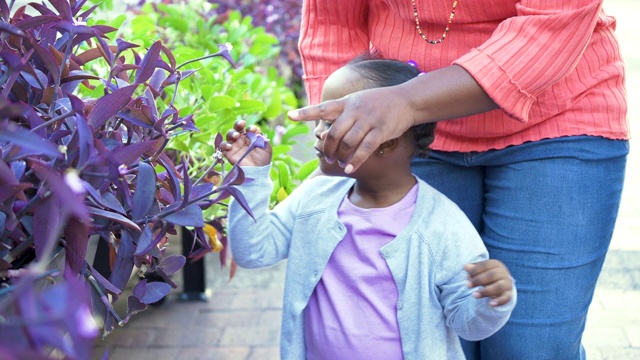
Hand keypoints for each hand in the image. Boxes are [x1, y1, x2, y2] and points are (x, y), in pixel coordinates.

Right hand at [220, 120, 271, 166]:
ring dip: (232, 133)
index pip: (249, 128)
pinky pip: (223, 146)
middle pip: (237, 128)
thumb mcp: (266, 148)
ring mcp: (234, 145)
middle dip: (238, 124)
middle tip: (241, 124)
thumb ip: (262, 138)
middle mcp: (242, 139)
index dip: (251, 127)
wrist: (257, 173)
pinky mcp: (228, 153)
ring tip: (236, 136)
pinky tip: (230, 147)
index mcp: (251, 137)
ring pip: (229, 134)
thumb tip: (256, 130)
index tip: (253, 130)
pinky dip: (224, 144)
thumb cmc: (263, 160)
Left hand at [288, 86, 414, 173]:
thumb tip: (322, 132)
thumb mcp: (357, 102)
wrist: (406, 100)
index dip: (305, 113)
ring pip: (348, 142)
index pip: (322, 108)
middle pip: (334, 133)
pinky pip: (365, 148)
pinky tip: (350, 169)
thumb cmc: (378, 104)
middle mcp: (355, 110)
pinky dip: (356, 160)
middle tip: (328, 158)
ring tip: (340, 163)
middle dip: (328, 149)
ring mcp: (369, 120)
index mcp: (346, 102)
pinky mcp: (381, 130)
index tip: (289, 116)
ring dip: (341, 156)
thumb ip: (340, 115)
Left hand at [465, 259, 512, 306]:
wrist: (501, 283)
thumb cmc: (486, 274)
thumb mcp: (479, 271)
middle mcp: (503, 272)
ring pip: (498, 286)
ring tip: (474, 295)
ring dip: (485, 291)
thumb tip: (466, 267)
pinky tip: (490, 304)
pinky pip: (505, 298)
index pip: (485, 265)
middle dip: (478, 280)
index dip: (475, 271)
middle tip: (468, 286)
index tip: (467, 277)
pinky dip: (498, 301)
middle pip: (492, 275)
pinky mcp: (508, 293)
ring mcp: (507, 283)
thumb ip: (473, 269)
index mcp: (495, 264)